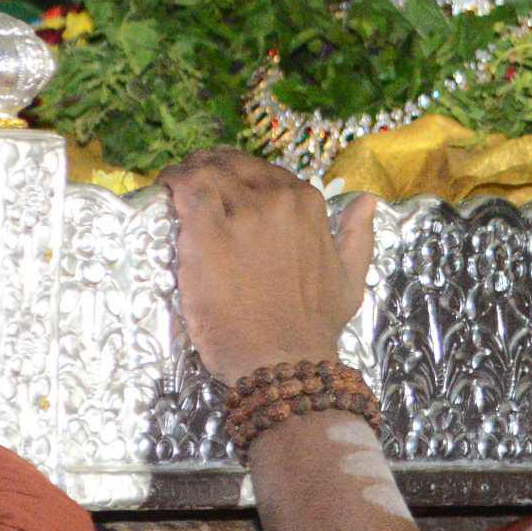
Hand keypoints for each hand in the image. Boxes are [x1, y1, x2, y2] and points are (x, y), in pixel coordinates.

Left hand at [162, 150, 373, 386]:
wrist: (284, 364)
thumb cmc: (315, 328)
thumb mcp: (350, 280)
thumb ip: (358, 236)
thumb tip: (367, 200)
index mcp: (307, 204)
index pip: (262, 171)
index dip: (236, 174)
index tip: (220, 185)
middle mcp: (276, 200)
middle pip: (231, 166)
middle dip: (207, 168)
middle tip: (186, 182)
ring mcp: (242, 215)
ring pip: (205, 172)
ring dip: (185, 174)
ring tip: (171, 186)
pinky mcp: (208, 235)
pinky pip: (186, 191)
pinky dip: (172, 185)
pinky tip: (163, 191)